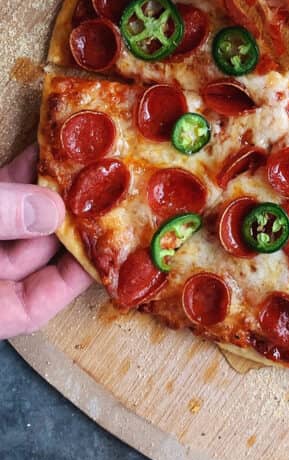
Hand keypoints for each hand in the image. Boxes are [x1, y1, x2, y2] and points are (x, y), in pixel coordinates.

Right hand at [0, 147, 92, 339]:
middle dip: (63, 221)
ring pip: (11, 224)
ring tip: (79, 164)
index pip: (31, 307)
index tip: (105, 248)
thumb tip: (51, 210)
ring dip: (41, 193)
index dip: (73, 279)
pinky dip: (12, 180)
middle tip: (102, 191)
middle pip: (27, 258)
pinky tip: (38, 153)